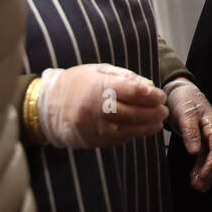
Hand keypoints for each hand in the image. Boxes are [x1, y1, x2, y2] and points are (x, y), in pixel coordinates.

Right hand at [38, 63, 167, 148]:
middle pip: (134, 113)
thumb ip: (124, 77)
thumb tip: (149, 86)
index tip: (160, 96)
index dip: (152, 95)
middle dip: (153, 113)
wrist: (47, 106)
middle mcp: (96, 109)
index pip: (134, 92)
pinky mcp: (92, 141)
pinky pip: (117, 140)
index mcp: (99, 87)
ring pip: (127, 130)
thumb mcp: (98, 71)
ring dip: (146, 128)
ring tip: (157, 124)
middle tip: (164, 111)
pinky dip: (131, 135)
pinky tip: (140, 130)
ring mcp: (93, 127)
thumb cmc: (76, 83)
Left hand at [165, 79, 211, 190]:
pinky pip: (203, 155)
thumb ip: (190, 132)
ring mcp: (208, 135)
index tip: (203, 175)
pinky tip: (194, 176)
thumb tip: (195, 152)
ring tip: (197, 186)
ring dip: (205, 172)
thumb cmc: (183, 99)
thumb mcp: (185, 114)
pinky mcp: (200, 138)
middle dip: (210, 171)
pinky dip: (200, 167)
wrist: (178, 91)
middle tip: (200, 186)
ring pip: (211, 157)